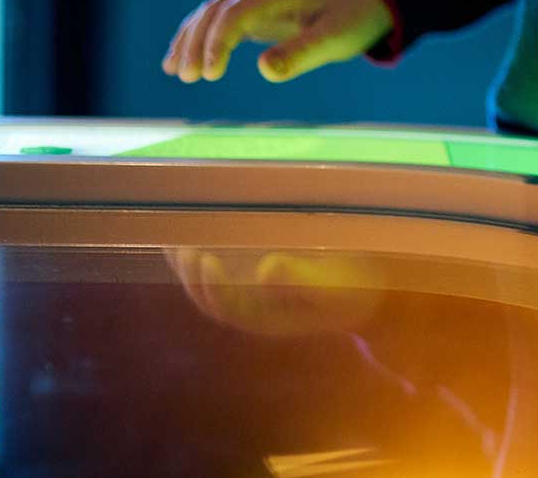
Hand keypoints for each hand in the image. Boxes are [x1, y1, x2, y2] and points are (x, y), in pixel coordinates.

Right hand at [161, 0, 390, 83]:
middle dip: (197, 42)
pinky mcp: (256, 10)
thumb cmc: (353, 18)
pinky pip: (219, 20)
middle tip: (187, 77)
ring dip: (191, 39)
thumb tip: (264, 70)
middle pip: (216, 10)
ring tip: (174, 71)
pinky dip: (198, 38)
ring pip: (211, 12)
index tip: (210, 75)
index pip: (235, 12)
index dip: (217, 41)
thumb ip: (301, 53)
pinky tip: (179, 60)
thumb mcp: (335, 39)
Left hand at [163, 246, 385, 335]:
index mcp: (266, 316)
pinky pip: (216, 259)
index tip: (204, 259)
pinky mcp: (248, 268)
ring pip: (205, 279)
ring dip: (184, 260)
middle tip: (181, 246)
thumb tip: (266, 269)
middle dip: (190, 274)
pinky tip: (191, 220)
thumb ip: (302, 283)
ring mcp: (246, 288)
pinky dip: (200, 242)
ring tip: (171, 231)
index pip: (227, 308)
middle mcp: (249, 305)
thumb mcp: (335, 289)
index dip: (211, 286)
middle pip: (207, 295)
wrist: (366, 287)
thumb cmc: (353, 289)